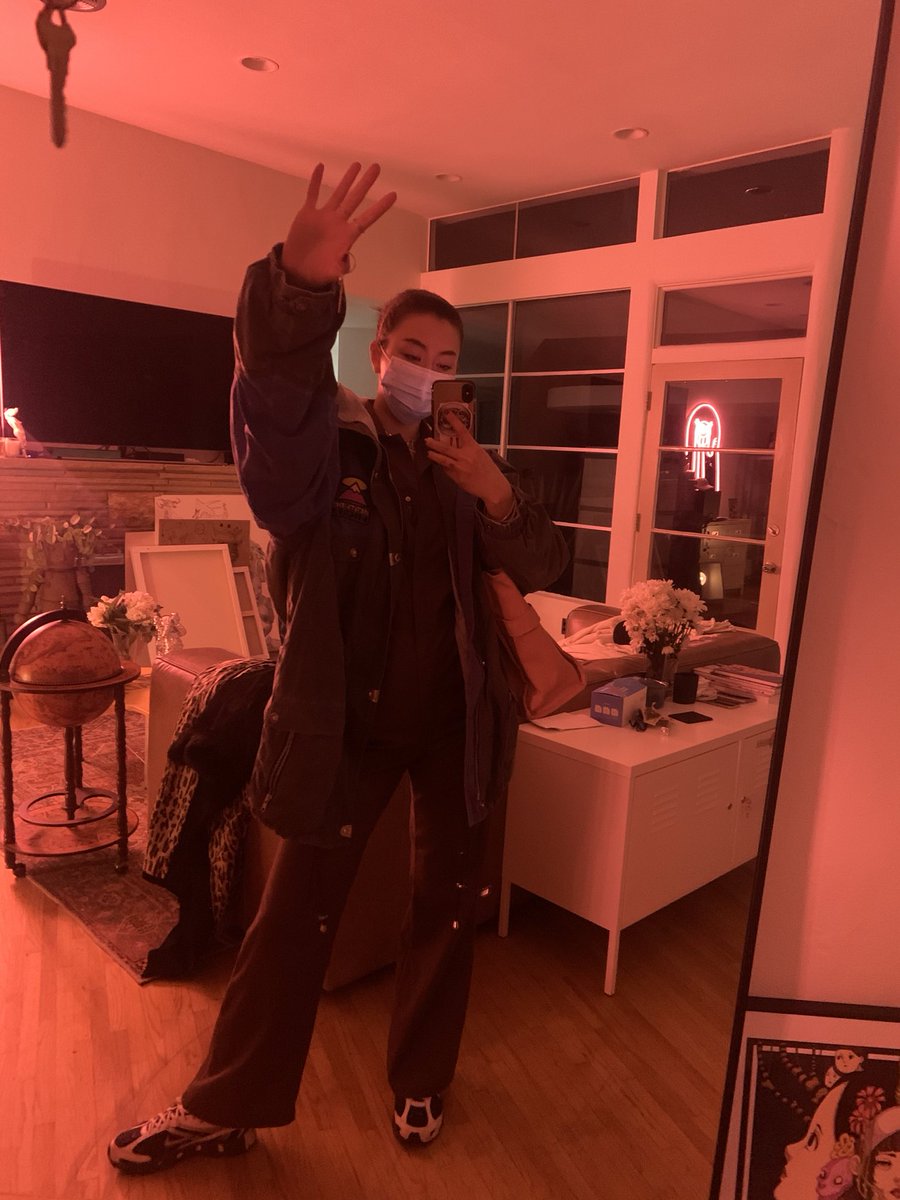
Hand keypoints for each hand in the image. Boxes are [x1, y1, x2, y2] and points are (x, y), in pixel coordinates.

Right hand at [282, 162, 396, 286]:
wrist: (298, 270)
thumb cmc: (318, 273)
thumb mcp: (331, 272)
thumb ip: (340, 267)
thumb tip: (347, 264)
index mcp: (347, 235)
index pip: (366, 218)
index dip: (379, 207)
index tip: (393, 195)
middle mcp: (338, 222)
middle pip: (355, 199)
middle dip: (365, 183)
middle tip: (377, 167)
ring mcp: (323, 216)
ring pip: (338, 193)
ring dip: (347, 179)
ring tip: (357, 164)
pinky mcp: (308, 214)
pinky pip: (312, 194)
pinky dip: (316, 181)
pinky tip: (321, 167)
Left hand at [425, 412, 514, 517]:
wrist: (492, 487)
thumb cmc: (489, 470)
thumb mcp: (481, 454)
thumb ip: (469, 449)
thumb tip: (457, 444)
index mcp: (473, 448)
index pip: (462, 431)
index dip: (454, 422)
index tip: (447, 414)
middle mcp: (465, 456)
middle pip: (446, 447)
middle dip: (434, 443)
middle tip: (427, 440)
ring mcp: (460, 467)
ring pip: (442, 459)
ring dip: (434, 455)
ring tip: (429, 452)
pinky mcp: (457, 477)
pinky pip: (446, 470)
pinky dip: (443, 466)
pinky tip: (441, 464)